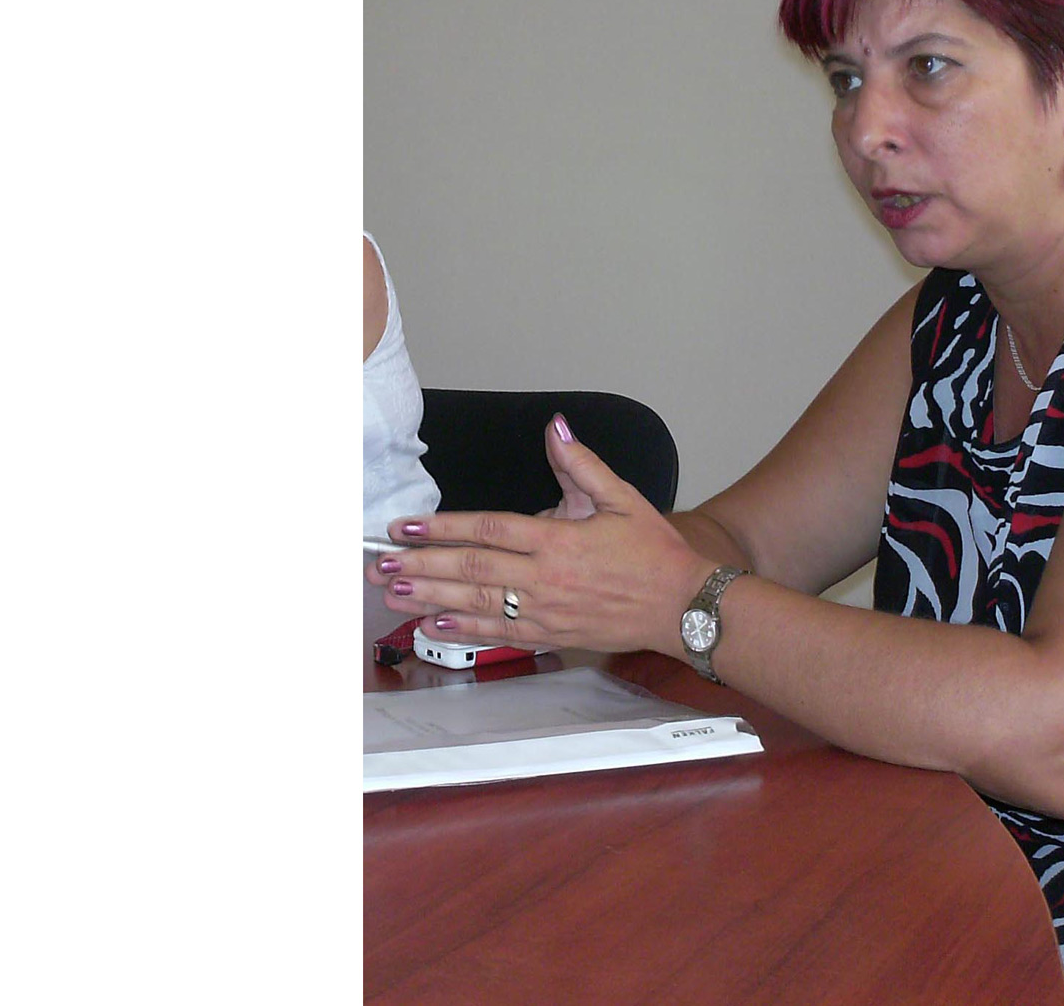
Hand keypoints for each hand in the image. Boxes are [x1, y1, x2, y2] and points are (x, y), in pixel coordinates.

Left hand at [366, 414, 712, 651]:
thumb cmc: (655, 554)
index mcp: (559, 540)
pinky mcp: (550, 635)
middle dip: (420, 565)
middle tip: (380, 562)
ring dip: (429, 598)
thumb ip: (581, 464)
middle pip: (471, 569)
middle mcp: (546, 578)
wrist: (683, 606)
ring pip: (476, 603)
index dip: (441, 527)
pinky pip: (498, 633)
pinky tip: (432, 624)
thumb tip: (556, 428)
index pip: (488, 529)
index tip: (405, 527)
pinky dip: (463, 629)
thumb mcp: (622, 499)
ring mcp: (545, 611)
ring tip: (391, 592)